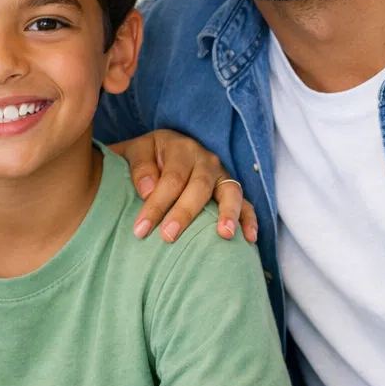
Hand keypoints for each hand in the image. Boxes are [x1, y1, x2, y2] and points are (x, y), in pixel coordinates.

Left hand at [110, 129, 253, 242]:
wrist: (158, 151)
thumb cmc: (145, 158)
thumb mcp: (135, 152)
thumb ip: (139, 167)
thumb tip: (148, 190)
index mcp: (179, 147)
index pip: (171, 178)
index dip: (156, 204)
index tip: (141, 229)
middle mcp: (205, 158)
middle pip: (199, 186)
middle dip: (184, 213)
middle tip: (168, 237)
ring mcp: (221, 173)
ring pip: (230, 191)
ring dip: (228, 213)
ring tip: (224, 235)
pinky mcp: (230, 188)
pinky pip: (246, 202)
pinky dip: (249, 219)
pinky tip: (249, 238)